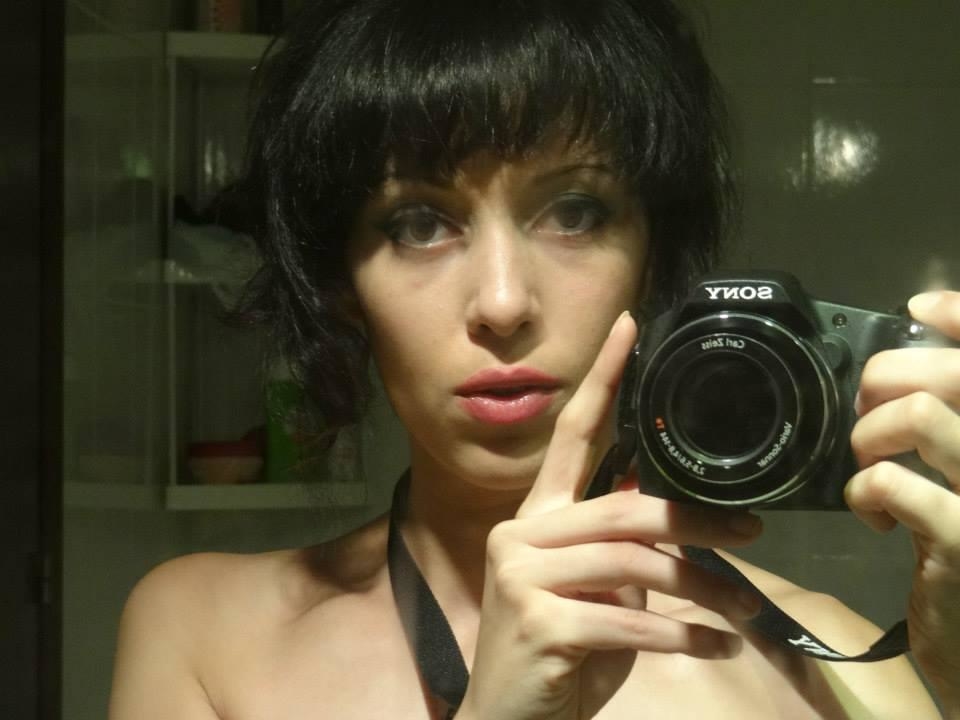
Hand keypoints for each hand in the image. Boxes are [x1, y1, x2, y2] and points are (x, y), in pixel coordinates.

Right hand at [458, 312, 763, 719]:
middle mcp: (522, 534)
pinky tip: (717, 645)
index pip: (572, 435)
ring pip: (635, 564)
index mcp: (536, 519)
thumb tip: (666, 512)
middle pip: (625, 509)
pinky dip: (685, 636)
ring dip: (702, 589)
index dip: (604, 379)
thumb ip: (617, 548)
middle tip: (754, 536)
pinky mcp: (539, 623)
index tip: (633, 327)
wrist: (509, 719)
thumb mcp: (590, 592)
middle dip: (698, 524)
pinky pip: (631, 621)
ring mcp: (524, 577)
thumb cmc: (555, 654)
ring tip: (743, 609)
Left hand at [846, 290, 959, 712]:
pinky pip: (893, 482)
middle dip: (883, 378)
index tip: (918, 308)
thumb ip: (946, 435)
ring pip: (919, 412)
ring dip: (870, 433)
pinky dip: (862, 490)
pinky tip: (872, 513)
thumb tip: (895, 381)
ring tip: (866, 464)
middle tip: (864, 412)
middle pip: (949, 370)